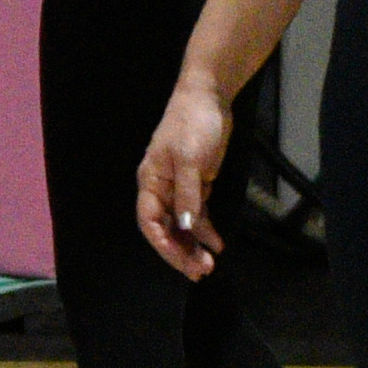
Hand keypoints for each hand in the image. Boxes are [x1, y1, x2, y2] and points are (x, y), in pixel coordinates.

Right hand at [132, 79, 233, 276]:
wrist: (209, 96)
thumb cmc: (194, 123)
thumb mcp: (191, 159)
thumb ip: (188, 195)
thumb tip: (186, 227)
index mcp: (151, 181)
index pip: (150, 222)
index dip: (163, 245)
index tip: (182, 262)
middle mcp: (161, 188)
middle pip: (165, 229)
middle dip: (180, 251)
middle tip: (200, 271)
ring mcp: (179, 187)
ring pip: (182, 225)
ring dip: (193, 245)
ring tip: (208, 264)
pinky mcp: (197, 184)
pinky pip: (197, 214)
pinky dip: (206, 230)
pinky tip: (217, 244)